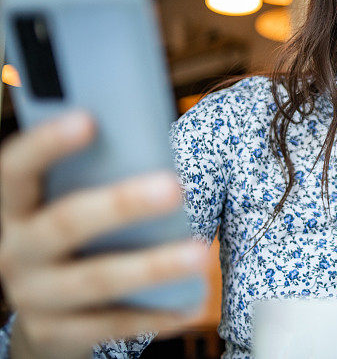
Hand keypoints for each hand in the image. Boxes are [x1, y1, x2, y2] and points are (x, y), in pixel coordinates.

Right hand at [0, 111, 207, 358]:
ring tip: (200, 252)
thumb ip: (97, 179)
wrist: (45, 313)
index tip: (89, 119)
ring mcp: (34, 296)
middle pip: (64, 224)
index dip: (47, 144)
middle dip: (122, 204)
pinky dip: (157, 313)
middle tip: (175, 187)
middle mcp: (15, 251)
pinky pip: (113, 323)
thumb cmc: (75, 238)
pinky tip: (193, 302)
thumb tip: (154, 151)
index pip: (17, 170)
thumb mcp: (70, 204)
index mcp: (15, 208)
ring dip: (153, 266)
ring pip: (96, 280)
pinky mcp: (57, 333)